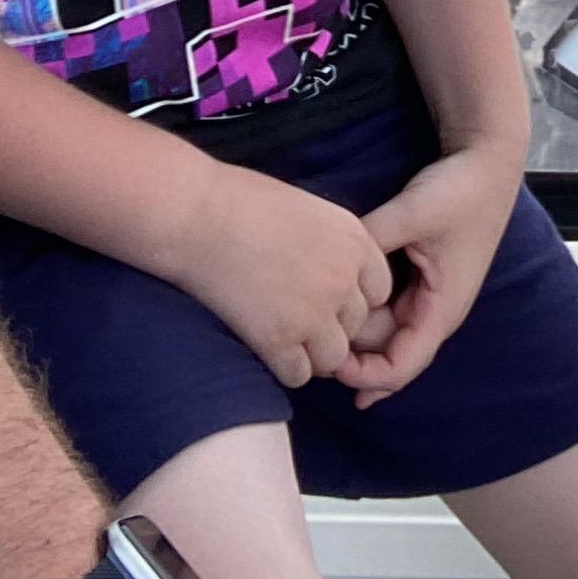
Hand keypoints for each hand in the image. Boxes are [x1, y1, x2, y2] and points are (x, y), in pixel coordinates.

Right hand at [159, 160, 396, 389]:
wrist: (197, 215)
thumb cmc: (244, 203)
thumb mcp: (310, 210)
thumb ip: (335, 246)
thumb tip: (341, 278)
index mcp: (355, 241)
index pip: (380, 291)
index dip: (353, 297)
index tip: (326, 295)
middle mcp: (343, 280)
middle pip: (358, 327)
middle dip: (332, 326)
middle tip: (297, 316)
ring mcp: (313, 313)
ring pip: (334, 359)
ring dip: (312, 354)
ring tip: (283, 336)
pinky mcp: (278, 340)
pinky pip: (299, 375)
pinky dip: (284, 368)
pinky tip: (265, 347)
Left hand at [335, 138, 524, 405]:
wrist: (487, 161)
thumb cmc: (459, 191)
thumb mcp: (413, 215)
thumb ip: (372, 241)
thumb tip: (329, 264)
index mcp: (442, 310)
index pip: (401, 367)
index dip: (363, 375)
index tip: (327, 361)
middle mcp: (435, 312)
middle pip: (387, 353)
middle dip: (352, 355)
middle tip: (307, 339)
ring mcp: (427, 297)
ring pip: (384, 331)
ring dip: (356, 332)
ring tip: (315, 321)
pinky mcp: (420, 279)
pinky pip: (387, 309)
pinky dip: (363, 311)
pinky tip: (336, 304)